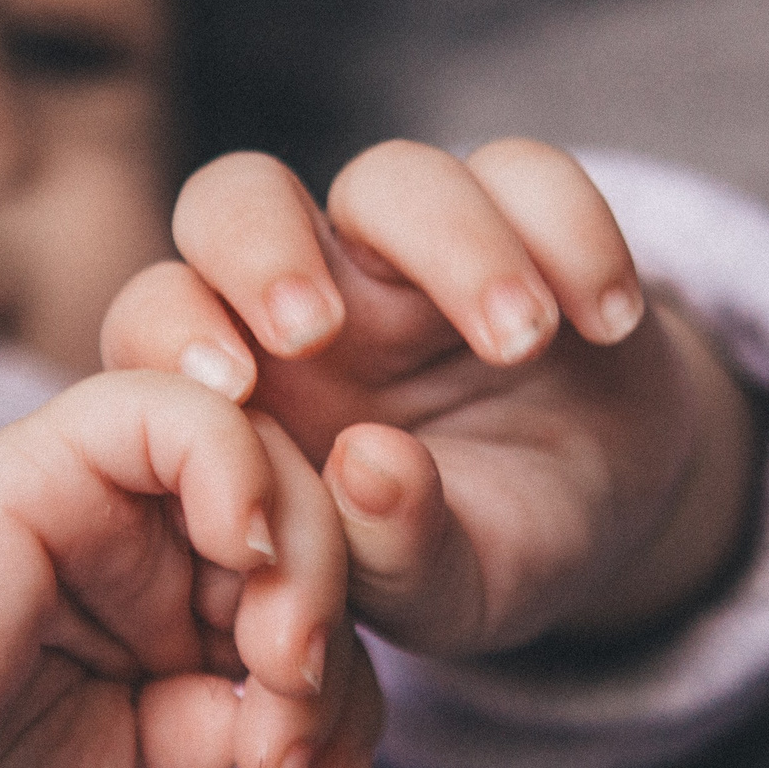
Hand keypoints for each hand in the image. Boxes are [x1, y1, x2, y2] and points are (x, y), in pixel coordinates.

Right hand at [0, 368, 383, 767]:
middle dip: (331, 645)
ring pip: (271, 467)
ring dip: (305, 570)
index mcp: (173, 614)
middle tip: (296, 734)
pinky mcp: (62, 449)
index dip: (346, 690)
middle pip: (310, 538)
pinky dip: (238, 467)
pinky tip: (243, 549)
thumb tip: (294, 704)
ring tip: (279, 665)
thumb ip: (222, 735)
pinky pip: (181, 414)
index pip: (309, 617)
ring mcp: (114, 489)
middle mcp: (155, 539)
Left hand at [102, 139, 759, 658]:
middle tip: (320, 333)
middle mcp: (311, 297)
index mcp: (247, 387)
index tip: (236, 393)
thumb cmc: (483, 552)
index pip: (159, 315)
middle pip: (236, 198)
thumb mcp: (444, 592)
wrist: (609, 511)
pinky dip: (570, 235)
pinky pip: (527, 175)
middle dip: (264, 252)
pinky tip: (606, 323)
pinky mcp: (521, 217)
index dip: (174, 335)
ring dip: (458, 251)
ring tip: (526, 344)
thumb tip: (369, 466)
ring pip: (393, 178)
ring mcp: (413, 249)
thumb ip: (395, 553)